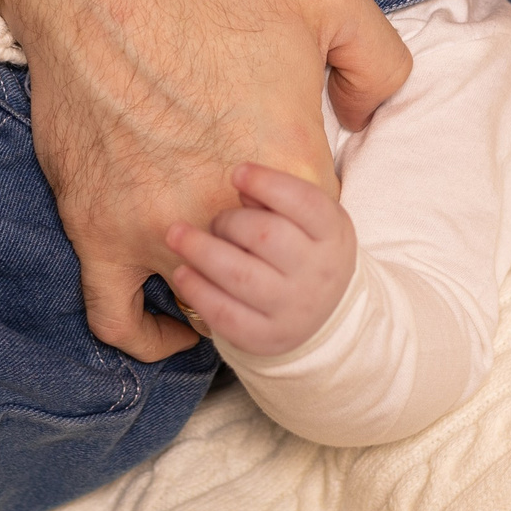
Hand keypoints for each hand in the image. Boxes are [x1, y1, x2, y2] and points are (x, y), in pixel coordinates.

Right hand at [0, 0, 410, 361]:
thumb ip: (380, 61)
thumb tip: (364, 117)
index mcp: (289, 167)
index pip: (324, 241)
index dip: (314, 227)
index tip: (298, 208)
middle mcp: (226, 214)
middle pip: (267, 280)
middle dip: (270, 263)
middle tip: (261, 236)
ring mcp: (155, 229)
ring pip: (201, 304)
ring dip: (217, 291)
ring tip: (222, 262)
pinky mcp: (94, 230)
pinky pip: (116, 319)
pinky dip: (148, 333)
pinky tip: (169, 316)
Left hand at [165, 164, 355, 356]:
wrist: (323, 315)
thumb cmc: (304, 250)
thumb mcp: (307, 220)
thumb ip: (278, 197)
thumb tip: (243, 184)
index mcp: (334, 235)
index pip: (305, 203)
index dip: (267, 183)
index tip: (237, 173)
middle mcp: (319, 274)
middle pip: (265, 236)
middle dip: (228, 221)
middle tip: (216, 221)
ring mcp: (293, 310)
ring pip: (239, 276)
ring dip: (200, 251)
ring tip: (177, 236)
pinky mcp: (265, 338)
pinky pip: (224, 314)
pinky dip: (198, 290)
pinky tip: (183, 272)